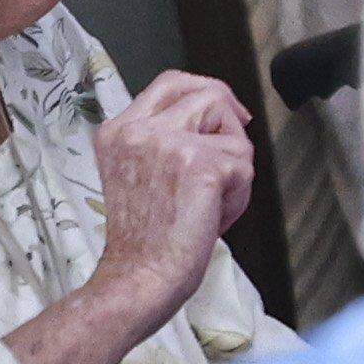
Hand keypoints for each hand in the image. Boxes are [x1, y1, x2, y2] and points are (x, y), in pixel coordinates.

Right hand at [82, 71, 252, 326]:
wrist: (137, 280)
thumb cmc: (144, 241)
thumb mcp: (138, 173)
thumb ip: (164, 140)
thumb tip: (221, 115)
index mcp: (118, 131)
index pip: (170, 83)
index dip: (207, 89)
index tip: (227, 112)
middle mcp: (138, 130)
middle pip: (209, 95)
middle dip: (231, 127)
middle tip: (230, 163)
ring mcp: (168, 143)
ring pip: (233, 131)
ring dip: (235, 169)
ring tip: (210, 204)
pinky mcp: (200, 164)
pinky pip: (245, 166)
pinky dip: (238, 197)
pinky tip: (212, 220)